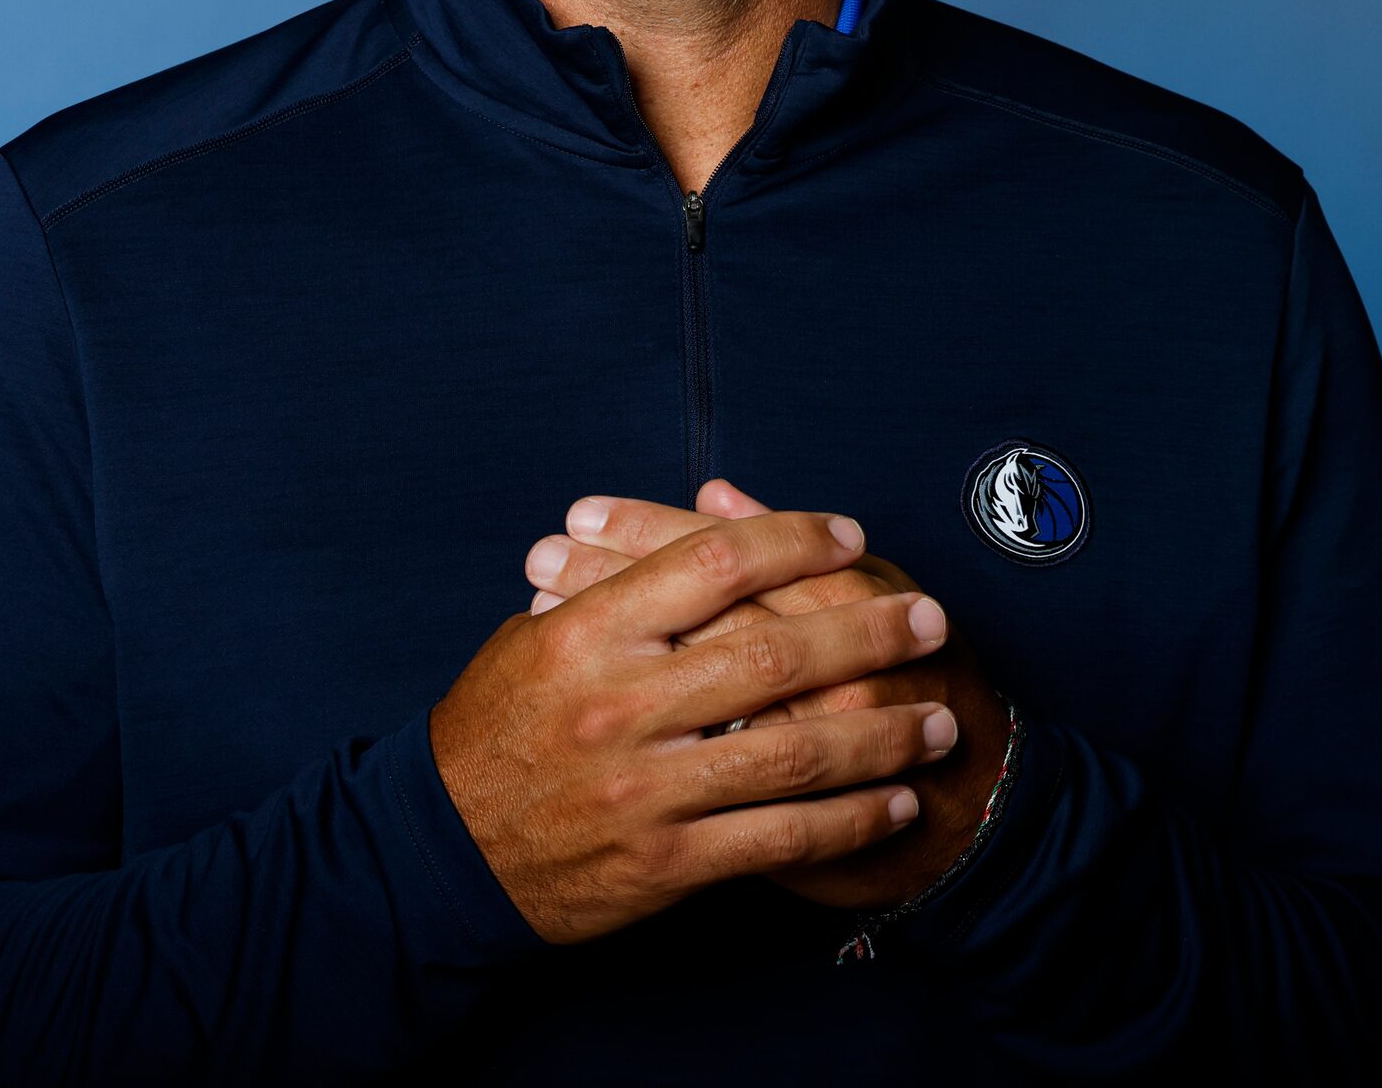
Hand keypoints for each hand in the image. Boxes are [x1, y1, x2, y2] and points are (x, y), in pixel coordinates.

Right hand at [432, 508, 957, 942]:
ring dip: (883, 735)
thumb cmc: (495, 731)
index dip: (792, 541)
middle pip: (774, 654)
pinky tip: (893, 802)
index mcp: (587, 634)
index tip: (849, 536)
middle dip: (869, 633)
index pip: (712, 564)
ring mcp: (647, 789)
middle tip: (930, 618)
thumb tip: (706, 518)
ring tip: (939, 720)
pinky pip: (779, 838)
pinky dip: (847, 821)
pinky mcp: (665, 863)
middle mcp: (621, 705)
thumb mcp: (534, 637)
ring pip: (793, 752)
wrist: (442, 852)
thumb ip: (618, 586)